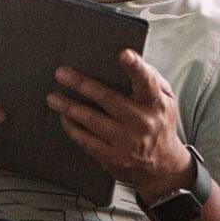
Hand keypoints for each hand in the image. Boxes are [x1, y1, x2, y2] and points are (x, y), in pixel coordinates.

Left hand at [45, 50, 192, 198]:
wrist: (163, 166)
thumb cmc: (159, 123)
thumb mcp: (166, 99)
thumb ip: (151, 78)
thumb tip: (130, 57)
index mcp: (156, 103)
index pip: (147, 82)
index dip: (135, 67)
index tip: (124, 54)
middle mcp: (142, 122)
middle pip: (108, 99)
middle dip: (82, 85)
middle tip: (62, 73)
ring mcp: (127, 142)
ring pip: (92, 121)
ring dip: (69, 107)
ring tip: (53, 98)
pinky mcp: (114, 158)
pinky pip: (86, 141)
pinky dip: (72, 128)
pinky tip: (64, 117)